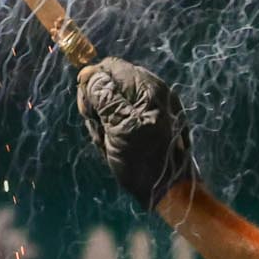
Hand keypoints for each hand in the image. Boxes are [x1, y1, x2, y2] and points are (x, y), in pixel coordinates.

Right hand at [77, 58, 196, 208]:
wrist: (170, 191)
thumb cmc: (144, 162)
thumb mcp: (120, 128)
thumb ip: (105, 98)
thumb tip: (90, 73)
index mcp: (148, 88)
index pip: (110, 67)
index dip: (92, 83)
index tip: (88, 111)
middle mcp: (153, 90)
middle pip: (110, 83)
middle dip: (97, 106)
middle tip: (101, 131)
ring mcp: (154, 105)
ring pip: (113, 101)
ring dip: (103, 121)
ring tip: (109, 143)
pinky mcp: (153, 120)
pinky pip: (122, 115)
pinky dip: (114, 129)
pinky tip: (115, 145)